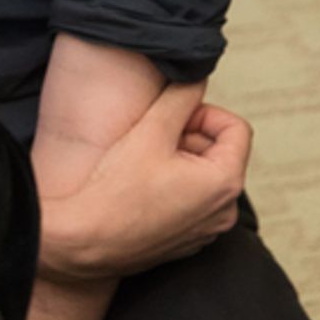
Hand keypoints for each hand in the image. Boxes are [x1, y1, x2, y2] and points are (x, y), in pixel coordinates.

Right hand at [35, 84, 249, 282]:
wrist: (83, 242)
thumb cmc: (115, 191)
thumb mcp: (150, 130)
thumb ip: (181, 96)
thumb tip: (197, 77)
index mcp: (225, 182)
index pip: (236, 128)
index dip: (204, 114)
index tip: (173, 118)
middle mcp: (224, 211)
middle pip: (220, 152)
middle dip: (189, 137)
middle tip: (152, 138)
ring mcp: (207, 231)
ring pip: (204, 177)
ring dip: (180, 161)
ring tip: (144, 163)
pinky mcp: (187, 242)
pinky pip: (192, 202)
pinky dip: (174, 188)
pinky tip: (141, 188)